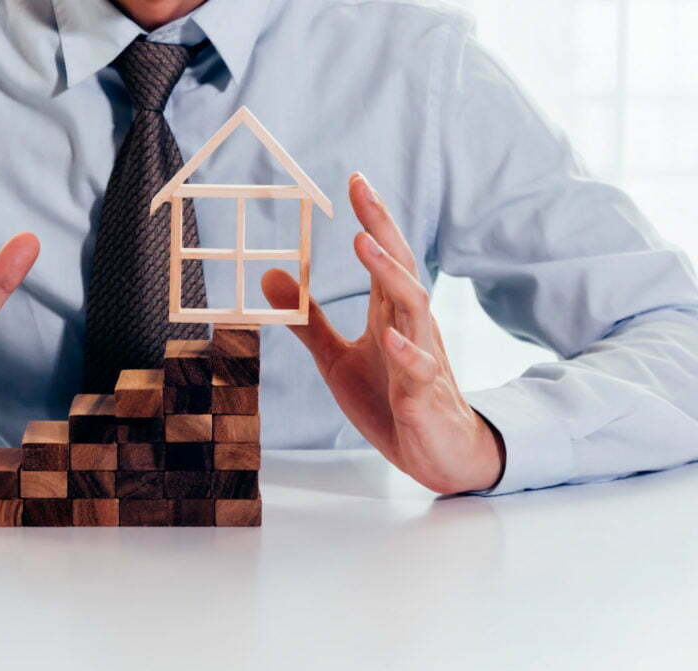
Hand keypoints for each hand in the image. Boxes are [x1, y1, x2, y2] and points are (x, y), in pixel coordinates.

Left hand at [262, 173, 503, 493]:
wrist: (437, 454)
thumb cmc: (392, 400)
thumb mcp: (337, 359)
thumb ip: (308, 321)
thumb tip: (269, 277)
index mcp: (390, 315)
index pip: (384, 258)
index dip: (372, 219)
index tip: (356, 179)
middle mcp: (409, 326)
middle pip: (400, 267)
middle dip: (382, 227)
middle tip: (362, 189)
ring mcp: (419, 358)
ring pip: (414, 308)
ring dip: (389, 275)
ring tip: (362, 242)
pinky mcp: (423, 396)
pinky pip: (418, 370)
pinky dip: (405, 352)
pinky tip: (387, 336)